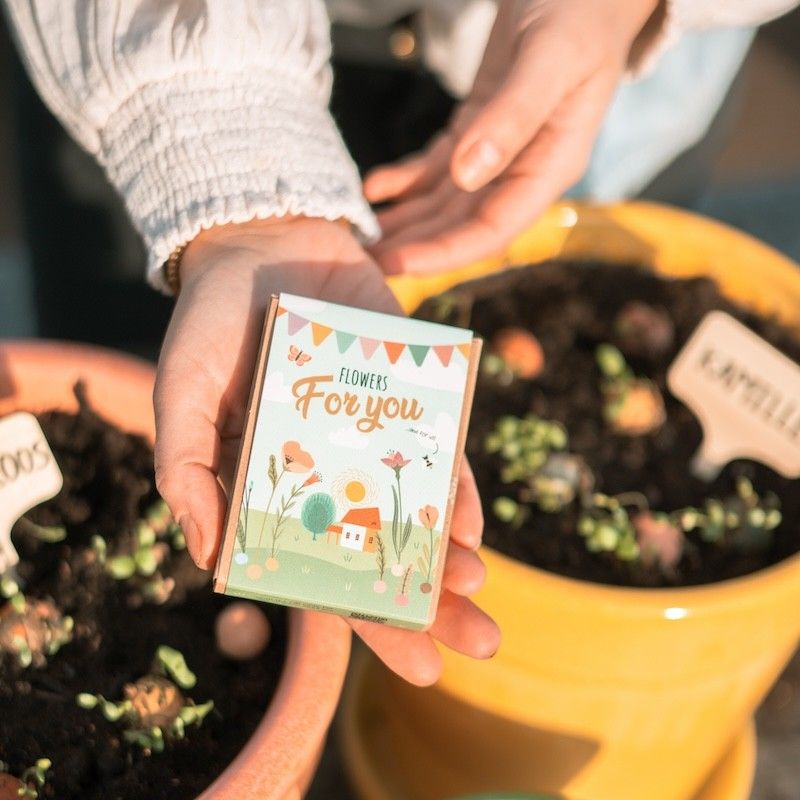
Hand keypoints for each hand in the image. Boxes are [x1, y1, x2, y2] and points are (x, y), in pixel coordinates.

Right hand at [153, 216, 499, 684]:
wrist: (262, 239)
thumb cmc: (209, 325)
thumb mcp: (180, 398)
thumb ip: (187, 475)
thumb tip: (210, 559)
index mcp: (282, 485)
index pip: (331, 567)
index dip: (369, 620)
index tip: (417, 666)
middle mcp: (335, 467)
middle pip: (388, 547)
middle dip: (431, 602)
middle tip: (478, 646)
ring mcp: (374, 431)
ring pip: (419, 504)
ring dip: (452, 552)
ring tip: (479, 598)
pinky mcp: (408, 388)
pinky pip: (438, 441)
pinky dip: (455, 480)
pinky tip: (472, 521)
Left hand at [366, 0, 658, 274]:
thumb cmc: (579, 11)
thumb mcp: (549, 59)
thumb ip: (512, 117)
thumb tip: (467, 176)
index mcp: (550, 165)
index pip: (494, 228)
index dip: (444, 253)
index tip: (397, 264)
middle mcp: (524, 169)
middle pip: (462, 224)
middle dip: (414, 245)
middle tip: (362, 263)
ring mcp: (500, 153)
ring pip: (444, 202)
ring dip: (404, 220)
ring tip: (359, 236)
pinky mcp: (478, 130)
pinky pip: (437, 168)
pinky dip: (406, 180)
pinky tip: (376, 188)